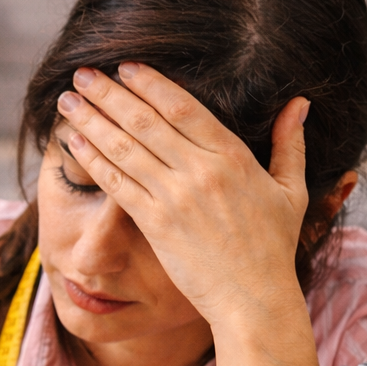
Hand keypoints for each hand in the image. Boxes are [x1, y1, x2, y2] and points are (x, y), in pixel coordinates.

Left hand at [58, 63, 310, 327]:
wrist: (253, 299)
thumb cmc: (273, 248)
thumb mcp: (291, 190)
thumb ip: (291, 144)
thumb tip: (299, 104)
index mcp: (233, 156)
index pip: (183, 107)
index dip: (150, 83)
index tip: (125, 66)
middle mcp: (201, 171)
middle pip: (145, 120)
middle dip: (109, 93)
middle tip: (81, 73)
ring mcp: (175, 198)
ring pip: (125, 148)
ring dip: (92, 120)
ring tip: (67, 101)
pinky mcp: (155, 225)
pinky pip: (117, 184)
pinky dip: (93, 160)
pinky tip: (74, 142)